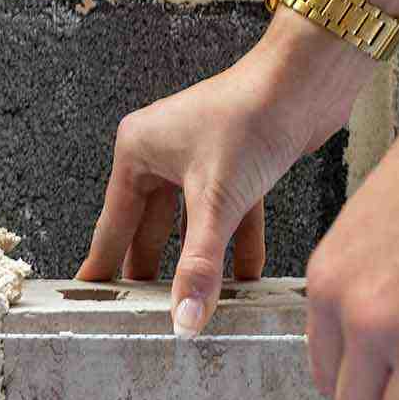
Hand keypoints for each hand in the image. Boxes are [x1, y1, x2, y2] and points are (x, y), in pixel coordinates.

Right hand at [77, 12, 377, 334]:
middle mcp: (163, 152)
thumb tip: (184, 318)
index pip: (113, 224)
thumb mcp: (215, 202)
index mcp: (137, 151)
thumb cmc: (251, 116)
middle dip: (153, 270)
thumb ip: (199, 265)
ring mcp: (201, 158)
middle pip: (150, 228)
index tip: (91, 298)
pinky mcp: (237, 164)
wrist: (307, 81)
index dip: (104, 264)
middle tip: (142, 313)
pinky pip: (227, 215)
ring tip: (191, 304)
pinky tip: (244, 280)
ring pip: (191, 225)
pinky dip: (235, 245)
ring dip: (197, 261)